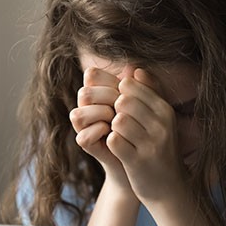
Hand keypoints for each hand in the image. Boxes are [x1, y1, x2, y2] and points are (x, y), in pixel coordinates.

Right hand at [69, 68, 132, 189]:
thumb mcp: (147, 104)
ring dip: (101, 116)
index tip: (127, 89)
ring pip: (78, 114)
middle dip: (107, 98)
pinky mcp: (86, 144)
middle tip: (125, 107)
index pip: (91, 75)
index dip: (109, 80)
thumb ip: (144, 86)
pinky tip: (113, 133)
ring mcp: (85, 126)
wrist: (142, 156)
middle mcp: (87, 107)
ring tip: (118, 121)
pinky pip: (82, 137)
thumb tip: (136, 69)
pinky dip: (99, 133)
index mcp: (98, 91)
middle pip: (84, 93)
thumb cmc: (143, 125)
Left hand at [106, 69, 188, 205]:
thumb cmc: (160, 149)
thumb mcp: (161, 119)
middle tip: (114, 122)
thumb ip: (148, 92)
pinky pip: (113, 141)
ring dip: (112, 127)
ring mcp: (151, 144)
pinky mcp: (138, 162)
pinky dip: (110, 143)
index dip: (116, 93)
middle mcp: (162, 125)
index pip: (130, 85)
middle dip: (112, 110)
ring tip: (118, 135)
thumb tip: (134, 68)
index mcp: (165, 110)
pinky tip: (118, 148)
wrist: (169, 189)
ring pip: (117, 120)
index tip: (116, 106)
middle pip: (122, 101)